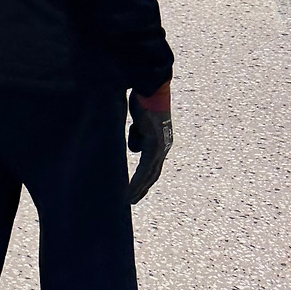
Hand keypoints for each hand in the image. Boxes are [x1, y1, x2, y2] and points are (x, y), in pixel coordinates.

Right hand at [127, 88, 172, 203]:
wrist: (151, 87)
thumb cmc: (143, 99)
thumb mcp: (139, 121)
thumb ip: (137, 135)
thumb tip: (133, 148)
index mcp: (160, 141)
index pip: (152, 165)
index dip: (144, 179)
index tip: (136, 190)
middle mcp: (163, 147)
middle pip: (153, 174)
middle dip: (142, 189)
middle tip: (131, 201)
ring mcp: (160, 147)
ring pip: (149, 175)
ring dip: (138, 189)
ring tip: (127, 199)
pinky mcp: (154, 144)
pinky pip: (145, 168)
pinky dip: (137, 181)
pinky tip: (129, 189)